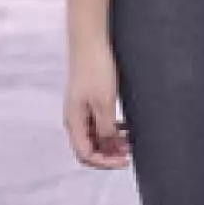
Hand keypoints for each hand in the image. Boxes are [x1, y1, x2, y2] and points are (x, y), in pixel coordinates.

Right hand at [64, 40, 129, 168]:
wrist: (90, 41)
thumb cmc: (96, 69)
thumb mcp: (105, 102)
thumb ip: (106, 128)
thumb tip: (111, 148)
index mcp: (73, 122)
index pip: (86, 155)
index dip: (106, 162)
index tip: (126, 160)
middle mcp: (74, 119)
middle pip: (88, 149)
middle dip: (108, 155)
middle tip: (129, 154)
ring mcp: (80, 110)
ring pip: (94, 137)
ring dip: (111, 143)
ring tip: (130, 143)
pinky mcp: (88, 101)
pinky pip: (98, 124)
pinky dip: (111, 130)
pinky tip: (125, 128)